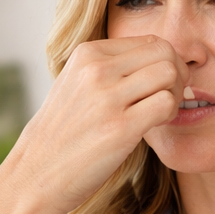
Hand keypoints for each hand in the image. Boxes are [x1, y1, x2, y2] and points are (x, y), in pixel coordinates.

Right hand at [1, 36, 185, 213]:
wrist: (37, 172)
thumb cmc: (64, 132)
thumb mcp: (76, 84)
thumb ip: (109, 67)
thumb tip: (159, 57)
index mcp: (87, 53)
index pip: (150, 41)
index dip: (164, 63)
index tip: (157, 86)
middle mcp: (96, 69)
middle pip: (164, 52)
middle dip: (177, 75)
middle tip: (168, 98)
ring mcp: (107, 97)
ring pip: (169, 73)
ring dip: (175, 94)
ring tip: (160, 112)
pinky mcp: (120, 127)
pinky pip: (166, 104)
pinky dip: (169, 114)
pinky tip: (154, 126)